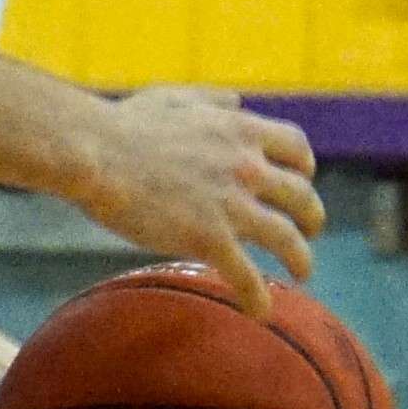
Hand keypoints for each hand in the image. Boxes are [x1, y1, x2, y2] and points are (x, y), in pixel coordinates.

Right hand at [74, 84, 325, 312]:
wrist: (96, 153)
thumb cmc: (124, 125)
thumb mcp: (176, 97)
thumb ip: (212, 100)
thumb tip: (236, 102)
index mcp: (240, 131)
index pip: (296, 148)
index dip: (304, 167)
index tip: (301, 179)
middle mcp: (247, 167)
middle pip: (302, 196)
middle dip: (312, 216)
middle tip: (308, 230)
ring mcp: (232, 205)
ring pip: (287, 239)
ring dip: (301, 259)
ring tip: (301, 272)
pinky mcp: (209, 239)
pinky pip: (247, 276)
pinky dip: (258, 297)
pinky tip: (260, 311)